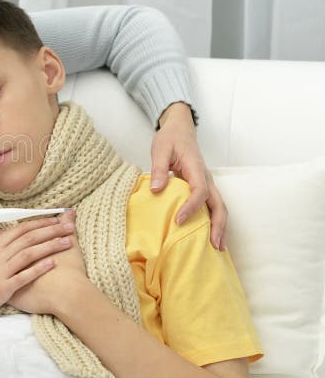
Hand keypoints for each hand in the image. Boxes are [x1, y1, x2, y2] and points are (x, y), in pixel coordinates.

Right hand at [0, 215, 74, 332]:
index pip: (18, 229)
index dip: (38, 222)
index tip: (54, 218)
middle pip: (28, 238)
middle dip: (50, 230)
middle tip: (69, 226)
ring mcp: (0, 272)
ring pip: (29, 254)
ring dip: (50, 246)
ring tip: (67, 242)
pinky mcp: (3, 289)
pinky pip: (24, 276)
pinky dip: (39, 269)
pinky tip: (53, 264)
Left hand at [151, 102, 227, 250]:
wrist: (179, 129)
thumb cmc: (170, 139)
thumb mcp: (160, 150)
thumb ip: (158, 169)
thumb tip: (157, 190)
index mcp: (196, 169)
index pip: (199, 191)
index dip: (191, 207)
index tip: (179, 220)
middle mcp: (206, 178)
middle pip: (219, 204)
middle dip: (219, 225)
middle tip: (215, 246)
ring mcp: (206, 183)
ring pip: (219, 207)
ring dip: (220, 227)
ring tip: (217, 248)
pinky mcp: (202, 187)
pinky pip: (211, 206)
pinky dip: (213, 222)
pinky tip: (208, 236)